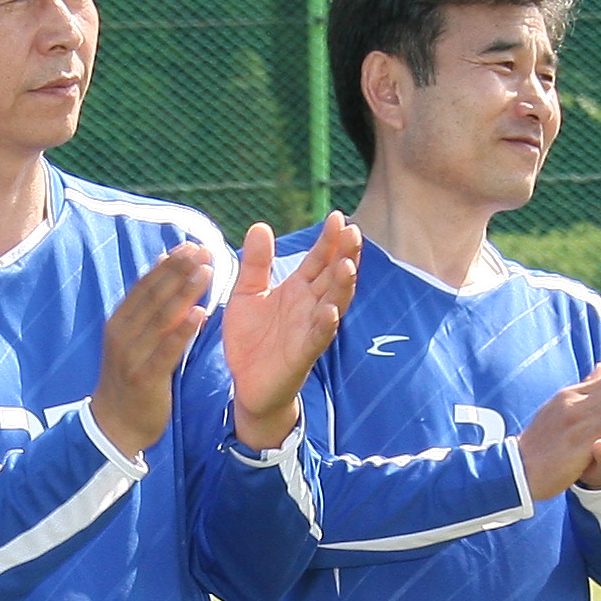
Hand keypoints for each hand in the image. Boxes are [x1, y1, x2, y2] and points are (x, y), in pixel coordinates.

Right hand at [88, 246, 212, 457]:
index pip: (145, 285)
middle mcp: (122, 334)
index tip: (191, 245)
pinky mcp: (144, 377)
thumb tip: (164, 266)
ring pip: (161, 318)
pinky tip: (202, 314)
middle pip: (153, 295)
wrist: (114, 426)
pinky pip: (166, 350)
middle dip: (180, 270)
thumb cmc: (131, 379)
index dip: (169, 264)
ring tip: (207, 271)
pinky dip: (183, 331)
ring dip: (185, 292)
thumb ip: (149, 308)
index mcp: (120, 322)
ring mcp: (131, 356)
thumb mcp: (134, 340)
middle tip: (204, 250)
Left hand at [220, 215, 362, 448]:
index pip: (319, 259)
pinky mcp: (303, 354)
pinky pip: (318, 338)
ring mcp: (310, 329)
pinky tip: (330, 311)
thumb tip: (260, 225)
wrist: (246, 384)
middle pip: (333, 276)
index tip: (337, 216)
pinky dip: (326, 324)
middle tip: (353, 231)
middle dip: (344, 255)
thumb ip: (256, 264)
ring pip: (333, 303)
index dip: (329, 240)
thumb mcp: (247, 294)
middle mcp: (310, 306)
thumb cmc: (251, 339)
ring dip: (342, 286)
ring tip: (347, 265)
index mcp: (298, 289)